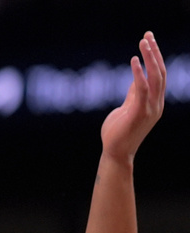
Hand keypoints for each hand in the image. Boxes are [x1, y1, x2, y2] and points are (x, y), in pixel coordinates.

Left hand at [101, 31, 165, 162]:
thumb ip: (133, 94)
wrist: (115, 154)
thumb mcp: (127, 108)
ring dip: (150, 58)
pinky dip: (138, 73)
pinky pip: (141, 89)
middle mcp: (156, 104)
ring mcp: (150, 109)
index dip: (155, 57)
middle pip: (161, 72)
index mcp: (154, 102)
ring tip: (144, 42)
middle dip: (155, 52)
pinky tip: (134, 60)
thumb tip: (136, 79)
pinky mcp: (139, 113)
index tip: (149, 40)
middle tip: (148, 35)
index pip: (159, 75)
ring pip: (156, 77)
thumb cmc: (117, 133)